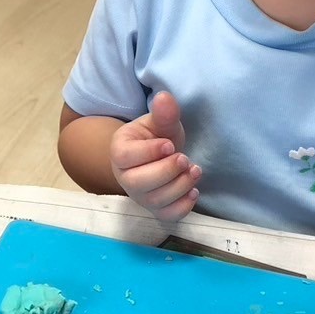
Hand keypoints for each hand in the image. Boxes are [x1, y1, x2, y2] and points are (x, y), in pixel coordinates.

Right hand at [109, 91, 200, 222]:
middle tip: (184, 158)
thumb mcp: (160, 122)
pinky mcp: (156, 209)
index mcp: (120, 152)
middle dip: (166, 171)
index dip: (150, 152)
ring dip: (180, 186)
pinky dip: (184, 206)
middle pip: (138, 183)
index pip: (126, 156)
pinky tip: (194, 190)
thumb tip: (165, 97)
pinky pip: (167, 216)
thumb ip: (163, 113)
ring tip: (194, 170)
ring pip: (156, 200)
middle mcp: (125, 177)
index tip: (169, 144)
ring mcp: (140, 196)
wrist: (159, 155)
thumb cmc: (157, 137)